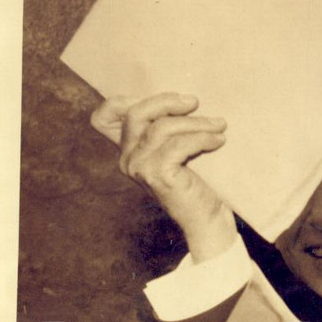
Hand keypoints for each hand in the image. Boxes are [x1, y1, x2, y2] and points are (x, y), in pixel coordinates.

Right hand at [91, 93, 236, 261]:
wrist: (208, 222)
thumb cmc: (197, 184)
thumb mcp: (177, 151)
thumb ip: (167, 130)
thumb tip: (183, 99)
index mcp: (127, 151)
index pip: (102, 118)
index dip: (123, 100)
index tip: (160, 100)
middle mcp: (127, 159)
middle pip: (136, 113)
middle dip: (167, 102)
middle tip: (195, 102)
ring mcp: (139, 168)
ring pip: (162, 127)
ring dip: (195, 122)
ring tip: (219, 126)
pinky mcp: (157, 176)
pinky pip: (178, 145)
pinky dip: (201, 139)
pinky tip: (218, 141)